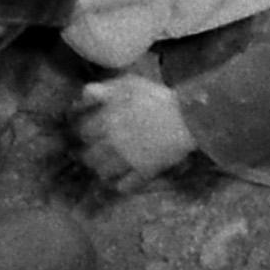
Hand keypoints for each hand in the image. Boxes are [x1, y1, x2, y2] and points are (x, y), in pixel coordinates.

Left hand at [73, 74, 195, 185]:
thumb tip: (84, 94)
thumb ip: (104, 89)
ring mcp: (127, 160)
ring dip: (102, 170)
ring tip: (106, 166)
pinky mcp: (143, 172)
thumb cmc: (157, 97)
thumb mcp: (129, 84)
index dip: (84, 131)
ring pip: (103, 172)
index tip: (87, 132)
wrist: (185, 118)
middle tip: (93, 152)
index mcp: (106, 120)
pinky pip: (125, 186)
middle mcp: (111, 143)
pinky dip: (122, 185)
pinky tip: (122, 181)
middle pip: (89, 156)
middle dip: (89, 154)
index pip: (83, 131)